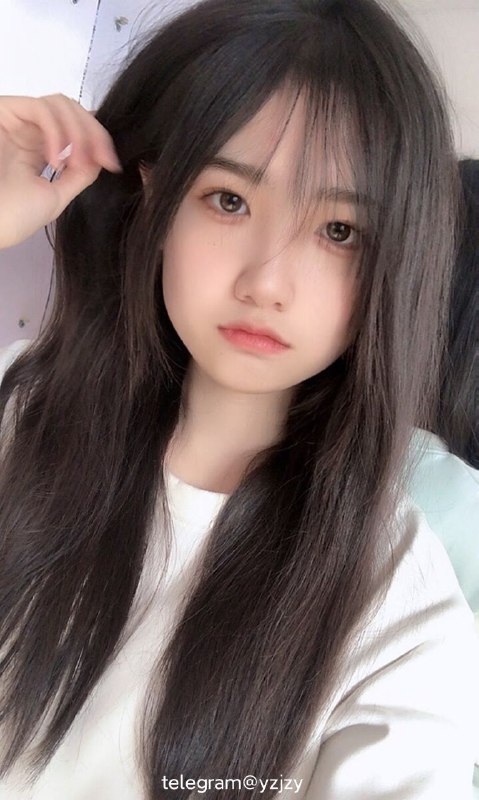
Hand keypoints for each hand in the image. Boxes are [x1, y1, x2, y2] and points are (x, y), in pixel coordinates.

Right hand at [0, 93, 121, 248]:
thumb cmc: (10, 217)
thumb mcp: (55, 198)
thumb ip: (78, 176)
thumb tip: (99, 158)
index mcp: (39, 151)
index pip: (77, 130)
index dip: (99, 141)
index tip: (112, 164)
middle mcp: (29, 132)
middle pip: (74, 112)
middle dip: (94, 134)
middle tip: (102, 159)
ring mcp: (17, 120)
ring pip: (61, 104)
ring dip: (78, 132)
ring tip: (73, 162)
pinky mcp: (5, 110)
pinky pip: (41, 108)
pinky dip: (57, 130)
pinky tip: (56, 157)